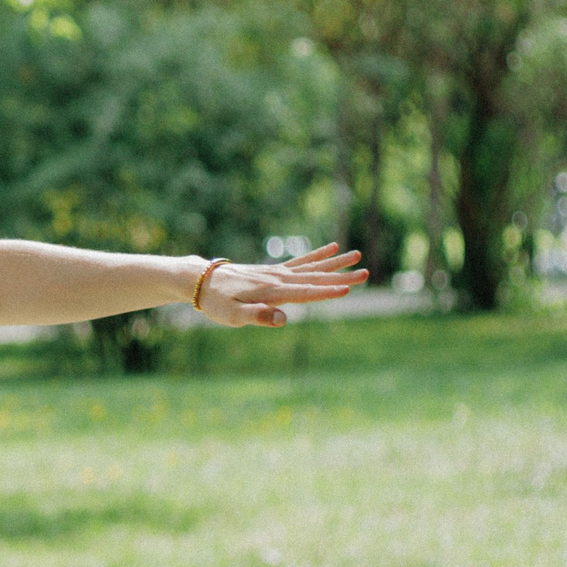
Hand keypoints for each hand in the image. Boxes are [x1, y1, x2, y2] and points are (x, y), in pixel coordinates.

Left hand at [196, 244, 366, 327]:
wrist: (201, 279)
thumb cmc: (216, 302)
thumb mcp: (232, 316)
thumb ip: (257, 316)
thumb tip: (283, 319)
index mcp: (271, 292)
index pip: (304, 293)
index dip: (325, 292)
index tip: (347, 289)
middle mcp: (278, 279)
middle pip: (315, 278)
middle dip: (340, 276)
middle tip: (366, 273)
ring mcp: (277, 272)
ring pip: (312, 267)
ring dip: (335, 263)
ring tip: (357, 255)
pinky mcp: (273, 270)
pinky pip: (300, 261)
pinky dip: (317, 255)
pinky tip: (332, 247)